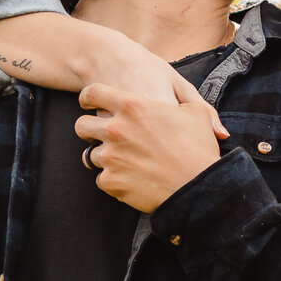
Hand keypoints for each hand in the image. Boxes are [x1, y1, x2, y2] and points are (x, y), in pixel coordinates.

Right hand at [0, 17, 227, 141]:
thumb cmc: (148, 71)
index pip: (184, 150)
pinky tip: (122, 141)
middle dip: (163, 165)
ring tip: (139, 147)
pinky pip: (109, 155)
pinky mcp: (99, 131)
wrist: (105, 56)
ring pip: (132, 160)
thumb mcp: (178, 84)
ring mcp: (117, 126)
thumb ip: (203, 111)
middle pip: (158, 161)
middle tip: (164, 157)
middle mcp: (140, 120)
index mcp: (166, 109)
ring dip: (135, 160)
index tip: (185, 155)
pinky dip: (116, 155)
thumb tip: (223, 136)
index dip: (186, 157)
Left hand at [75, 83, 225, 211]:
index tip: (89, 103)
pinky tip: (131, 179)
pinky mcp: (111, 181)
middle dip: (89, 130)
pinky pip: (101, 179)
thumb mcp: (196, 113)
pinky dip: (114, 180)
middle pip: (81, 125)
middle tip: (103, 136)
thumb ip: (183, 102)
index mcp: (133, 106)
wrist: (197, 188)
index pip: (92, 93)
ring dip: (106, 158)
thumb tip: (179, 106)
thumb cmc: (198, 148)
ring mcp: (110, 157)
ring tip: (126, 163)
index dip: (88, 97)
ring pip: (91, 155)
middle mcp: (116, 129)